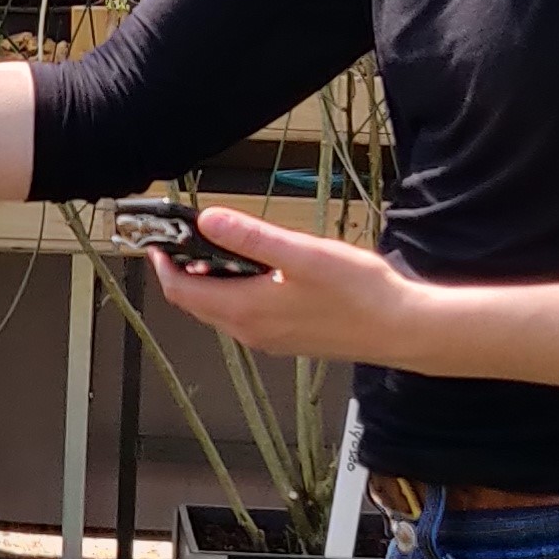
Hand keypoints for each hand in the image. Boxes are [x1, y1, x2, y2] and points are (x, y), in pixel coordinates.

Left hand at [150, 207, 442, 366]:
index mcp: (246, 309)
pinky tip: (258, 273)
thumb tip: (209, 219)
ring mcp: (268, 338)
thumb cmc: (359, 293)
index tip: (158, 240)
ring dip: (209, 282)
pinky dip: (234, 293)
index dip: (163, 265)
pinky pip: (244, 317)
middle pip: (196, 303)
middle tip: (182, 239)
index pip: (182, 291)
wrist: (401, 330)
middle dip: (182, 271)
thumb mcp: (301, 254)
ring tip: (219, 248)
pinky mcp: (286, 339)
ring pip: (220, 310)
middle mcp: (250, 331)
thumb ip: (252, 238)